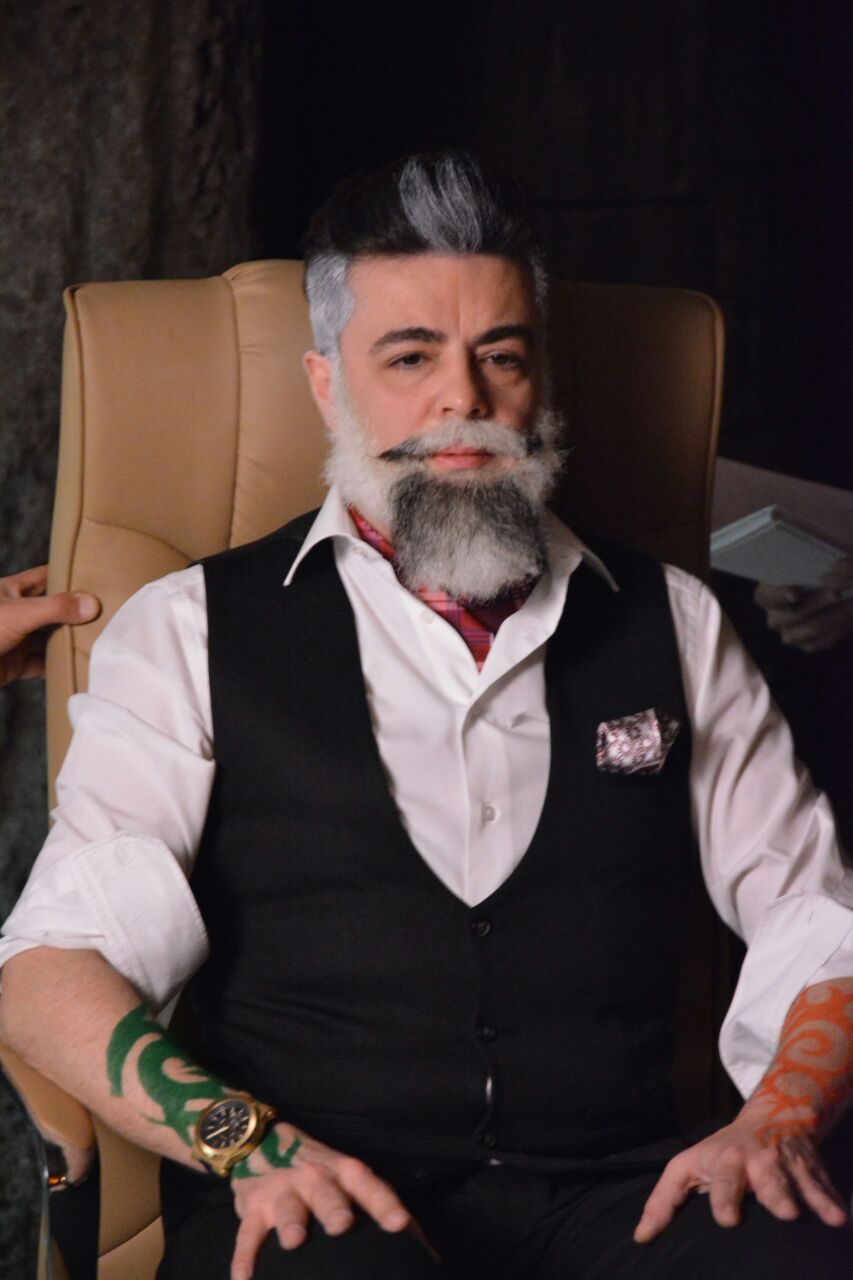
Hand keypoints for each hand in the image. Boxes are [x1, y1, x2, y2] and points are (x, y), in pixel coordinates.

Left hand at [0, 565, 98, 685]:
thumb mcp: (19, 613)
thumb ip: (56, 608)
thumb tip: (91, 604)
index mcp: (12, 591)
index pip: (47, 576)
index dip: (69, 572)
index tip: (98, 573)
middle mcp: (15, 613)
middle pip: (53, 609)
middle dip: (76, 611)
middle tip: (108, 611)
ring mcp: (15, 639)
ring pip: (49, 638)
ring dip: (69, 641)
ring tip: (99, 639)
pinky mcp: (14, 664)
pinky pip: (41, 664)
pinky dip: (57, 666)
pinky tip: (76, 666)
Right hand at [229, 1125, 412, 1279]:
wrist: (260, 1143)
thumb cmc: (317, 1170)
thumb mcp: (347, 1177)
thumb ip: (378, 1205)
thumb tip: (422, 1248)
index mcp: (344, 1172)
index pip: (369, 1186)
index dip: (384, 1204)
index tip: (400, 1224)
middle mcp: (314, 1177)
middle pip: (326, 1191)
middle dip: (334, 1207)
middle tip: (342, 1225)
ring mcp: (282, 1190)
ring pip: (287, 1206)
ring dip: (291, 1222)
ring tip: (294, 1242)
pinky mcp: (253, 1206)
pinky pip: (247, 1233)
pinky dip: (244, 1256)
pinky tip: (244, 1278)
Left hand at [634, 1105, 848, 1242]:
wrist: (773, 1115)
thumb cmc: (721, 1152)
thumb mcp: (688, 1167)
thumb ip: (664, 1201)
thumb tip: (641, 1238)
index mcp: (726, 1162)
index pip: (722, 1180)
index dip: (724, 1198)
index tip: (729, 1219)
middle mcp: (759, 1160)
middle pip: (767, 1177)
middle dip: (776, 1193)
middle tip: (784, 1213)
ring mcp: (789, 1164)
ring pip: (801, 1180)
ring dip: (813, 1198)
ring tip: (829, 1218)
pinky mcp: (813, 1170)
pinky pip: (826, 1186)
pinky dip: (834, 1202)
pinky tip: (842, 1220)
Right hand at [754, 558, 852, 652]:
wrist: (828, 593)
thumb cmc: (816, 571)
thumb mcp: (810, 564)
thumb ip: (814, 563)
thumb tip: (835, 566)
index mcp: (766, 595)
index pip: (767, 596)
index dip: (779, 595)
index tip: (794, 594)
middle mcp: (774, 618)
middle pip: (793, 614)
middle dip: (817, 603)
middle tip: (836, 593)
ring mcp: (789, 634)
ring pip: (811, 628)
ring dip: (835, 614)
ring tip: (851, 602)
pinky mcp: (808, 645)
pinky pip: (823, 640)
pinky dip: (840, 626)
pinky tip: (851, 612)